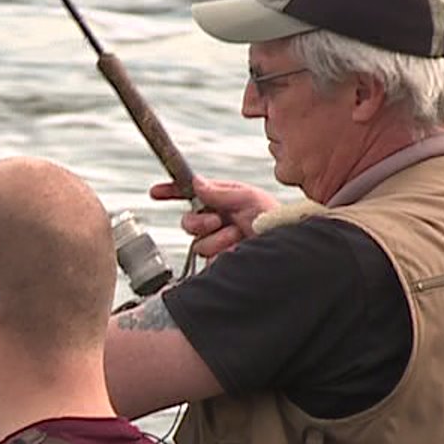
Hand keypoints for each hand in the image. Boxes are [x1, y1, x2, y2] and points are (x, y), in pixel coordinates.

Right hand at [149, 177, 280, 258]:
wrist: (287, 249)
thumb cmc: (275, 220)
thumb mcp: (249, 198)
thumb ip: (220, 192)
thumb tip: (197, 183)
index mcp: (223, 200)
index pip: (191, 193)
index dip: (172, 192)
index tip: (156, 192)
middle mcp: (218, 220)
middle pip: (188, 221)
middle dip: (200, 221)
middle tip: (218, 221)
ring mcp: (218, 241)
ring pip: (197, 241)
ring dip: (218, 238)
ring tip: (237, 238)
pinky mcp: (219, 260)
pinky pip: (207, 257)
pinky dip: (222, 252)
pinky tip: (237, 250)